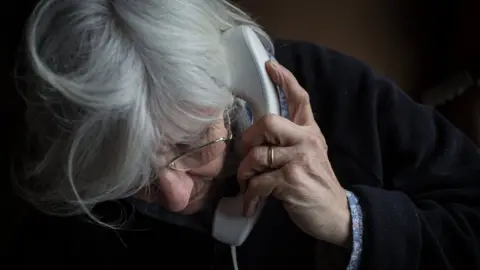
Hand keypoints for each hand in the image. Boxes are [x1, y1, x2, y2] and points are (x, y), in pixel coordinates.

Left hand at [237, 60, 351, 246]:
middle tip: (246, 154)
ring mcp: (299, 159)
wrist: (336, 213)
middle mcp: (306, 140)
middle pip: (268, 121)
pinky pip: (258, 182)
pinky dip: (250, 196)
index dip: (284, 80)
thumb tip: (258, 134)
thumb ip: (291, 140)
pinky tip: (251, 204)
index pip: (299, 98)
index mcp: (310, 132)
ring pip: (257, 155)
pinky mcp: (292, 180)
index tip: (269, 65)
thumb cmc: (316, 183)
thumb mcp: (310, 155)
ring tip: (248, 184)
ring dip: (246, 173)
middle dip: (249, 138)